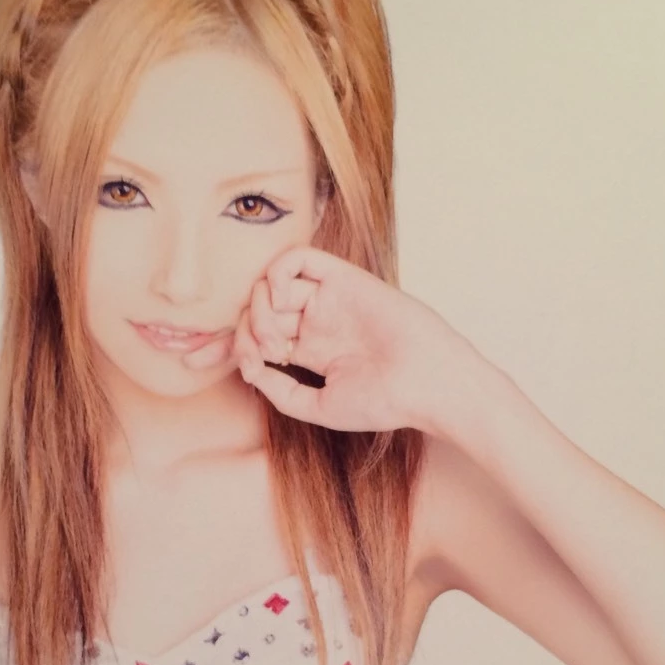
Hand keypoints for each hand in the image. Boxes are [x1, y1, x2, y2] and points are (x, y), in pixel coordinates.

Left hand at [222, 245, 469, 432]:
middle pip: (260, 309)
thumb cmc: (384, 401)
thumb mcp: (319, 406)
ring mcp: (329, 298)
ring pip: (272, 284)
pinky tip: (280, 300)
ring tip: (278, 339)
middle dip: (248, 331)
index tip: (243, 368)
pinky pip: (299, 258)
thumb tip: (250, 369)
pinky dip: (277, 273)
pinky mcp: (343, 279)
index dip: (240, 347)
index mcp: (312, 350)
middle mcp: (317, 320)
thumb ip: (280, 391)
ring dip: (260, 309)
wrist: (425, 384)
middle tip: (269, 355)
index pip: (260, 336)